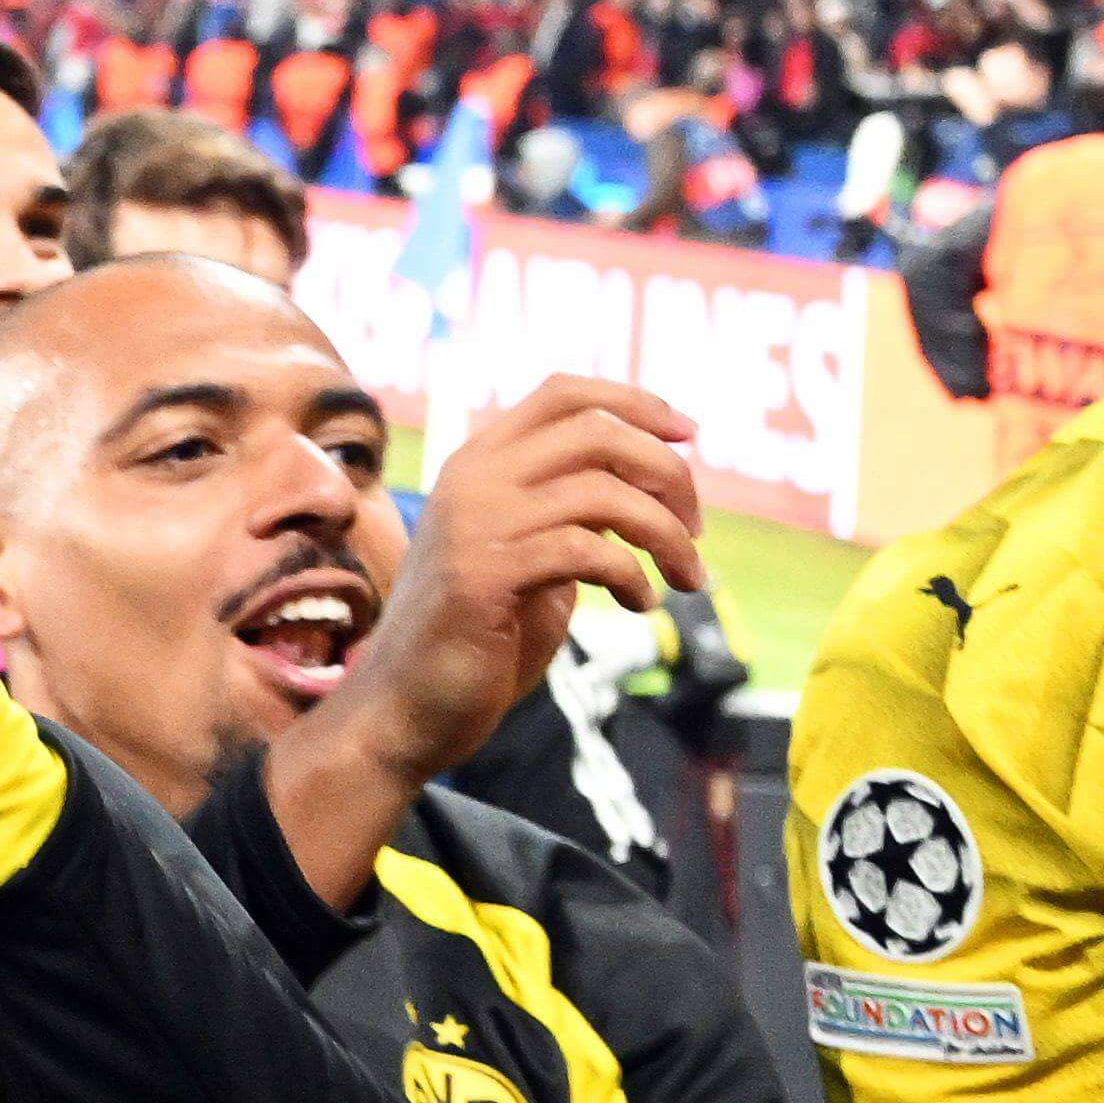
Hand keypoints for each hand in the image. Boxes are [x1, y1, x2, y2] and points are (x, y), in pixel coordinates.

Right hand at [335, 378, 708, 782]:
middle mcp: (472, 480)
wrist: (407, 708)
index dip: (637, 403)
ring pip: (603, 492)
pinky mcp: (483, 576)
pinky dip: (633, 577)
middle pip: (596, 431)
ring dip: (667, 535)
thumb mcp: (531, 554)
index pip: (564, 394)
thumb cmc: (480, 637)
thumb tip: (652, 484)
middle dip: (669, 473)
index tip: (691, 435)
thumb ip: (571, 511)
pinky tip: (640, 605)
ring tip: (685, 578)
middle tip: (696, 528)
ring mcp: (473, 524)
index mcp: (480, 464)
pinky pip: (586, 550)